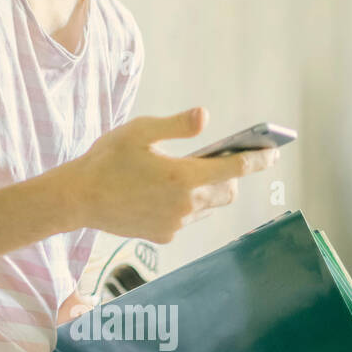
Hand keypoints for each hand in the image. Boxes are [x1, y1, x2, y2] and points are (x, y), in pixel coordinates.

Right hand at [70, 107, 279, 243]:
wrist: (77, 199)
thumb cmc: (106, 160)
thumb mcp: (139, 132)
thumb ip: (176, 126)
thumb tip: (206, 117)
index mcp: (183, 176)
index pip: (235, 167)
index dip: (259, 158)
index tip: (273, 152)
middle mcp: (185, 204)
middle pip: (227, 191)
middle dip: (230, 176)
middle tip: (221, 160)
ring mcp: (175, 223)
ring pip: (207, 207)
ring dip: (206, 191)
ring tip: (187, 176)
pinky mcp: (162, 235)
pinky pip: (186, 219)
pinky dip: (184, 206)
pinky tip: (162, 194)